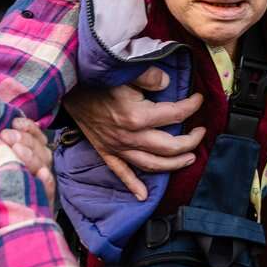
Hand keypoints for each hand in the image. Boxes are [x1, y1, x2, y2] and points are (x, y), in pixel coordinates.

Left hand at [0, 117, 55, 205]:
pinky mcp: (42, 204)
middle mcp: (39, 169)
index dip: (28, 127)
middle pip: (39, 148)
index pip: (36, 137)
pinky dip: (46, 181)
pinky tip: (41, 174)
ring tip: (17, 150)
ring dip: (32, 156)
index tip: (14, 122)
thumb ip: (2, 147)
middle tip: (6, 136)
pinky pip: (48, 190)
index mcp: (31, 157)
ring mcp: (41, 186)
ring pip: (44, 165)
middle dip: (24, 139)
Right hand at [63, 69, 204, 201]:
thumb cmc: (96, 78)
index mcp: (138, 116)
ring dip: (174, 165)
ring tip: (189, 158)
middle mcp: (130, 137)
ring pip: (152, 164)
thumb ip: (150, 77)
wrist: (66, 87)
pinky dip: (134, 185)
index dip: (192, 106)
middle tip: (201, 133)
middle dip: (190, 141)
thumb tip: (167, 83)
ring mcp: (118, 147)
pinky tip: (143, 195)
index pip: (176, 114)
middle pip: (170, 147)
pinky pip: (122, 173)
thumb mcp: (125, 71)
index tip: (199, 100)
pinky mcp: (106, 151)